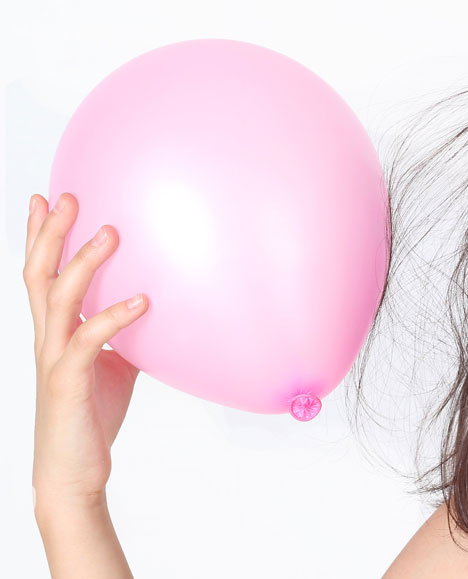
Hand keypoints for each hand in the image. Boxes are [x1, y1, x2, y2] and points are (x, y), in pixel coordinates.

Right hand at [24, 192, 149, 506]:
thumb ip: (122, 336)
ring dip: (84, 262)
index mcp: (55, 332)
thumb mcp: (114, 366)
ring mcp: (54, 358)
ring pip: (58, 298)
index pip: (42, 274)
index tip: (46, 197)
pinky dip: (115, 316)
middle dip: (50, 232)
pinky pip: (89, 340)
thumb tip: (151, 310)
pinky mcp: (68, 382)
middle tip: (67, 195)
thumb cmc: (91, 417)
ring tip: (111, 232)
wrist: (74, 472)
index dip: (40, 236)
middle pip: (39, 274)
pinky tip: (142, 300)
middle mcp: (47, 339)